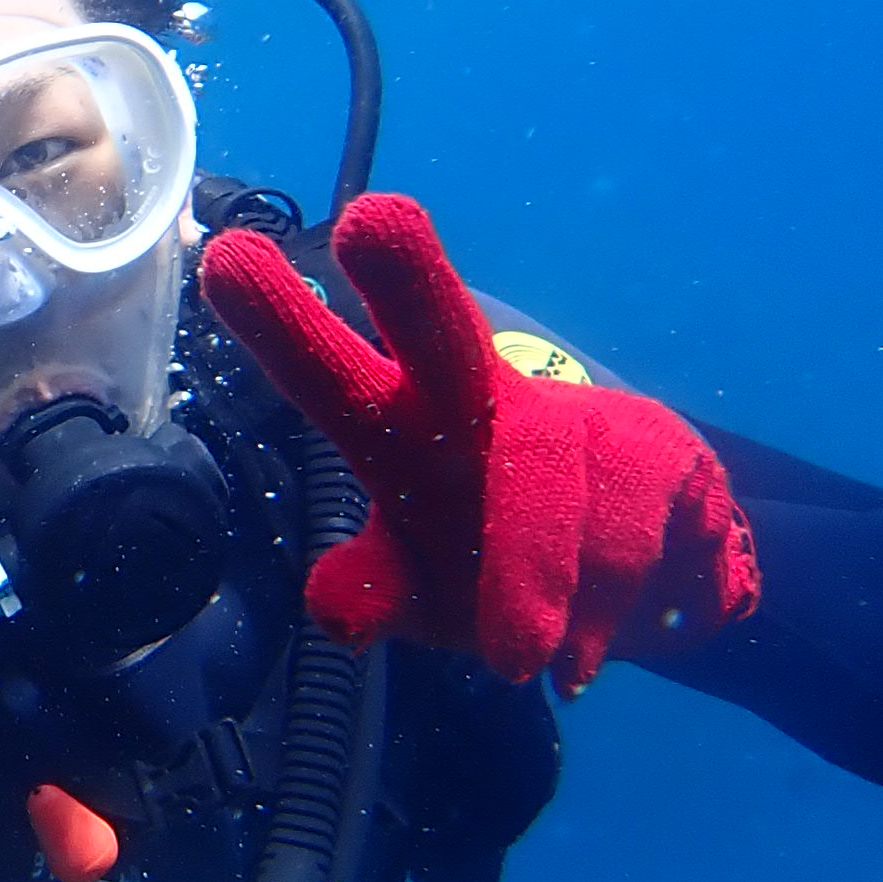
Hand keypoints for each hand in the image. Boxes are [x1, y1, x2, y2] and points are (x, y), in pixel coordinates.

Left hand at [198, 195, 756, 693]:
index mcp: (400, 431)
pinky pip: (625, 530)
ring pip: (542, 477)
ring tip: (518, 659)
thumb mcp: (422, 589)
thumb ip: (374, 591)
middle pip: (439, 333)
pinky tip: (580, 655)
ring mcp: (571, 426)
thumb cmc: (500, 567)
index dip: (282, 323)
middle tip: (371, 222)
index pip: (332, 373)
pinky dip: (599, 606)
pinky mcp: (658, 454)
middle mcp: (478, 405)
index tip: (224, 256)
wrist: (653, 584)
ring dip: (531, 574)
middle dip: (406, 280)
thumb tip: (337, 609)